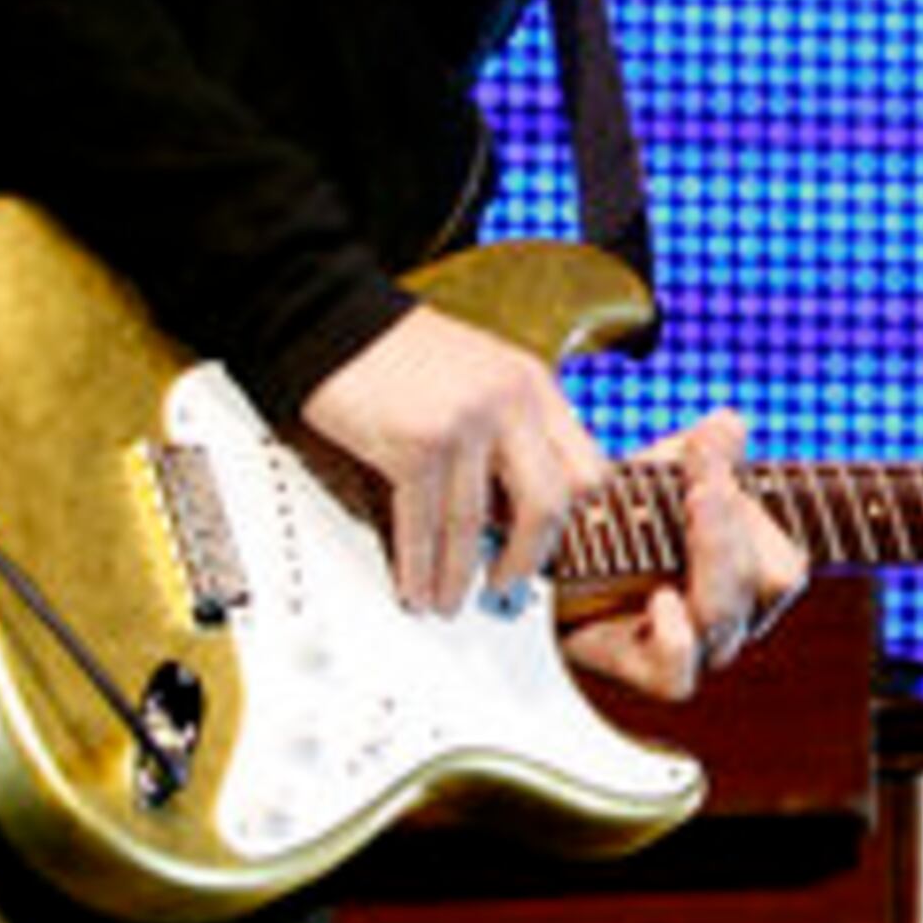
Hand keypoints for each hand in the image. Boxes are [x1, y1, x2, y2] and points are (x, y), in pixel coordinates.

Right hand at [302, 302, 605, 612]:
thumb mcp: (483, 375)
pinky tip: (416, 585)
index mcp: (534, 386)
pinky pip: (423, 524)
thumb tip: (512, 511)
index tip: (553, 547)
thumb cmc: (401, 352)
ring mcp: (464, 423)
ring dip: (459, 576)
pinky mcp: (414, 443)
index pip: (587, 467)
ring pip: (476, 525)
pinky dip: (419, 566)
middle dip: (528, 559)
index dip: (574, 518)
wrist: (335, 321)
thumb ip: (510, 431)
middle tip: (508, 585)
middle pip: (548, 503)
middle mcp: (510, 402)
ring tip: (447, 601)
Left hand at [560, 409, 811, 702]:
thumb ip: (701, 456)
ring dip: (710, 558)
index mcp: (750, 577)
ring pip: (724, 618)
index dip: (751, 512)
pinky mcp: (645, 671)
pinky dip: (676, 639)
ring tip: (684, 511)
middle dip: (733, 526)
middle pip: (767, 584)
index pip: (784, 562)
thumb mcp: (663, 478)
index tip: (709, 466)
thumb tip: (728, 425)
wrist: (565, 566)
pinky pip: (678, 677)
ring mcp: (695, 650)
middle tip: (701, 486)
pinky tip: (661, 599)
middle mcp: (732, 619)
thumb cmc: (627, 524)